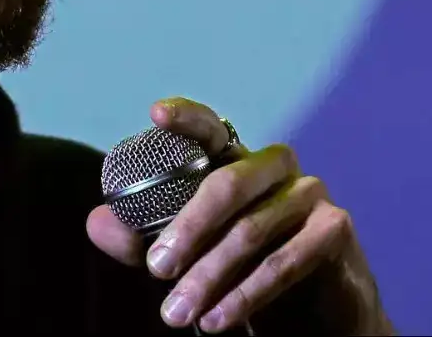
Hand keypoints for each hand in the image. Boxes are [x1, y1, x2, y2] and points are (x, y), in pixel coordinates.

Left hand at [87, 98, 392, 334]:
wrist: (314, 319)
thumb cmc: (244, 272)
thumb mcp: (188, 255)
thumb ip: (144, 238)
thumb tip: (96, 223)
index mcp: (237, 160)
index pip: (211, 128)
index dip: (186, 117)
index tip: (155, 114)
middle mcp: (275, 167)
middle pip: (226, 184)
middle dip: (187, 229)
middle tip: (156, 269)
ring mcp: (310, 193)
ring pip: (250, 230)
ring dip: (209, 276)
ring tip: (177, 313)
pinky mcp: (334, 230)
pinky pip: (283, 261)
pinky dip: (245, 295)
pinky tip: (216, 320)